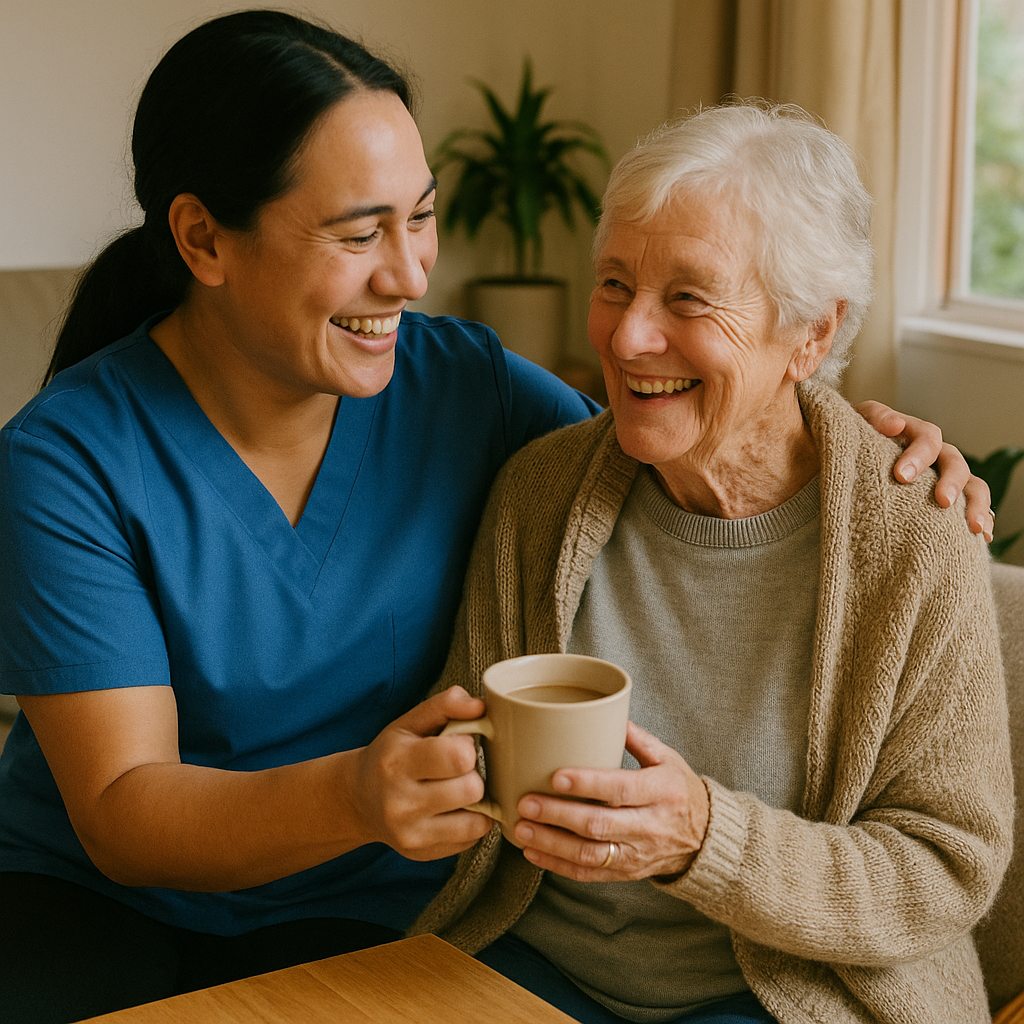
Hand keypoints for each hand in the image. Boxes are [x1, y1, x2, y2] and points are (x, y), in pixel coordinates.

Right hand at [348, 687, 491, 860]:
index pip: (458, 757)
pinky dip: (471, 823)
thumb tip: (480, 706)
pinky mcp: (422, 854)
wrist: (358, 798)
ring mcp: (410, 834)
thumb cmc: (391, 754)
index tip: (459, 745)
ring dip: (476, 803)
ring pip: (477, 820)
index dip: (467, 746)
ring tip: (459, 790)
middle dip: (472, 775)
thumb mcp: (410, 722)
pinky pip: (471, 839)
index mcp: (397, 763)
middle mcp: (400, 803)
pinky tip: (454, 810)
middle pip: (471, 789)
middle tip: (458, 771)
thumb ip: (445, 705)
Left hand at [512, 722, 708, 880]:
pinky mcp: (627, 873)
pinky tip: (533, 852)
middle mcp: (650, 826)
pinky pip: (589, 874)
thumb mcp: (667, 758)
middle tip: (526, 802)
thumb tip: (604, 709)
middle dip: (558, 815)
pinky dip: (558, 866)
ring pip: (590, 854)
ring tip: (522, 828)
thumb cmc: (678, 790)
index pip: (620, 789)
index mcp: (660, 791)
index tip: (555, 776)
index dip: (587, 784)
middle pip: (599, 824)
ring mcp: (638, 854)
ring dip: (552, 843)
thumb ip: (636, 737)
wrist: (705, 839)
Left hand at [854, 401, 994, 541]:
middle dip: (951, 481)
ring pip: (972, 484)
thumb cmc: (848, 443)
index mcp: (913, 433)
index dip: (918, 454)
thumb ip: (874, 419)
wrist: (845, 464)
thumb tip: (896, 424)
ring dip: (977, 504)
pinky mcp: (945, 500)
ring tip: (975, 527)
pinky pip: (971, 507)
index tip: (901, 476)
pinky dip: (981, 519)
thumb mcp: (856, 425)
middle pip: (954, 461)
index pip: (927, 437)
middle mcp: (934, 454)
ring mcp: (942, 476)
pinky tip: (983, 536)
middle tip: (943, 501)